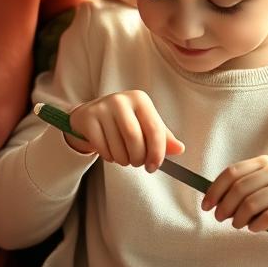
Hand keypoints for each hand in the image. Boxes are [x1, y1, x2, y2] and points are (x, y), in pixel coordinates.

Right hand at [67, 90, 183, 170]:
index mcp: (140, 99)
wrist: (92, 114)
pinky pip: (102, 148)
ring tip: (124, 158)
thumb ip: (162, 137)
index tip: (153, 166)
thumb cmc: (124, 121)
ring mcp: (102, 108)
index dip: (156, 152)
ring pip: (117, 146)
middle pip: (134, 138)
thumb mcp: (144, 124)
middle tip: (137, 162)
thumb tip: (179, 148)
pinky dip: (109, 157)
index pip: (154, 129)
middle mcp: (121, 100)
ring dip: (123, 160)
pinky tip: (111, 153)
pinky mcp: (88, 118)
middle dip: (138, 158)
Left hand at [201, 155, 267, 243]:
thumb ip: (242, 188)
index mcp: (264, 163)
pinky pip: (266, 218)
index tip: (206, 204)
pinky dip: (255, 225)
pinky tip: (253, 228)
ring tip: (236, 225)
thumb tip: (212, 200)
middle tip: (219, 218)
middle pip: (239, 189)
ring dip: (238, 218)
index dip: (215, 189)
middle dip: (224, 206)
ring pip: (251, 204)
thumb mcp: (263, 185)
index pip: (231, 173)